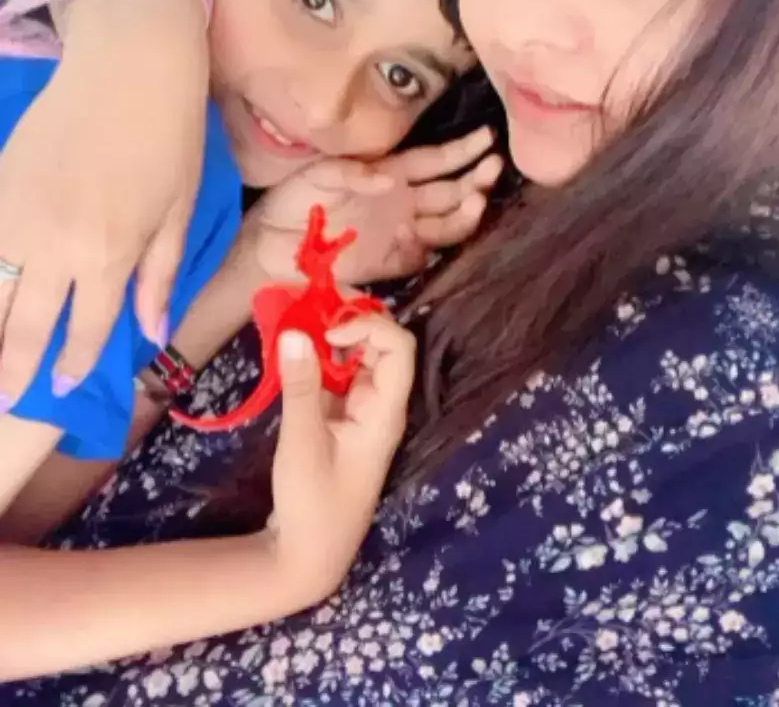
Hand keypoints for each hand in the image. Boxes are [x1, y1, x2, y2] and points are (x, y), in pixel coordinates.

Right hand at [0, 0, 207, 406]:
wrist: (129, 64)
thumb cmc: (170, 137)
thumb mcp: (180, 210)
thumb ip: (158, 275)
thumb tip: (152, 332)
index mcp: (110, 254)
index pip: (86, 329)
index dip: (72, 364)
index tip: (56, 387)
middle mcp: (56, 245)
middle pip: (24, 324)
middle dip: (12, 370)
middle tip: (3, 400)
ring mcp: (17, 215)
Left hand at [255, 126, 501, 285]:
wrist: (269, 247)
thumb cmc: (292, 201)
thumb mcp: (316, 175)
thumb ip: (352, 172)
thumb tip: (389, 179)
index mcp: (389, 173)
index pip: (435, 160)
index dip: (462, 151)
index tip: (489, 140)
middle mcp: (402, 201)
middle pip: (450, 190)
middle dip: (476, 179)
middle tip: (493, 170)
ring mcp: (400, 233)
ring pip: (446, 223)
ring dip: (465, 213)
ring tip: (477, 200)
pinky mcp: (391, 262)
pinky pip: (423, 255)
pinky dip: (431, 245)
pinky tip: (423, 232)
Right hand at [266, 315, 414, 605]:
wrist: (307, 558)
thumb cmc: (314, 504)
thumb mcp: (302, 442)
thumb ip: (300, 386)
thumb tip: (295, 331)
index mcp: (385, 413)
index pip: (398, 349)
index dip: (369, 326)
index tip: (328, 330)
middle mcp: (379, 408)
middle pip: (380, 348)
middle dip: (349, 322)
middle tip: (308, 310)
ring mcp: (360, 414)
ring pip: (355, 361)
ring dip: (330, 339)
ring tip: (295, 323)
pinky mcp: (339, 422)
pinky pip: (336, 378)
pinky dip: (317, 361)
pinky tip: (290, 354)